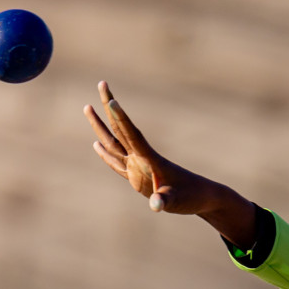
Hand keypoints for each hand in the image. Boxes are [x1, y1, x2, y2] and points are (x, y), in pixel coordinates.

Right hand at [84, 81, 257, 247]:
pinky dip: (105, 154)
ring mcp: (137, 166)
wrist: (201, 198)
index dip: (122, 119)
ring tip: (87, 106)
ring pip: (114, 142)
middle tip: (102, 83)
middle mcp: (141, 158)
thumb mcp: (177, 201)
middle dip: (109, 106)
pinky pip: (116, 163)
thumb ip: (164, 200)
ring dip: (100, 126)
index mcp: (150, 159)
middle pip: (120, 128)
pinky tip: (96, 144)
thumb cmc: (191, 197)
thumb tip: (155, 205)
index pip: (132, 135)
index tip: (112, 100)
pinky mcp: (136, 177)